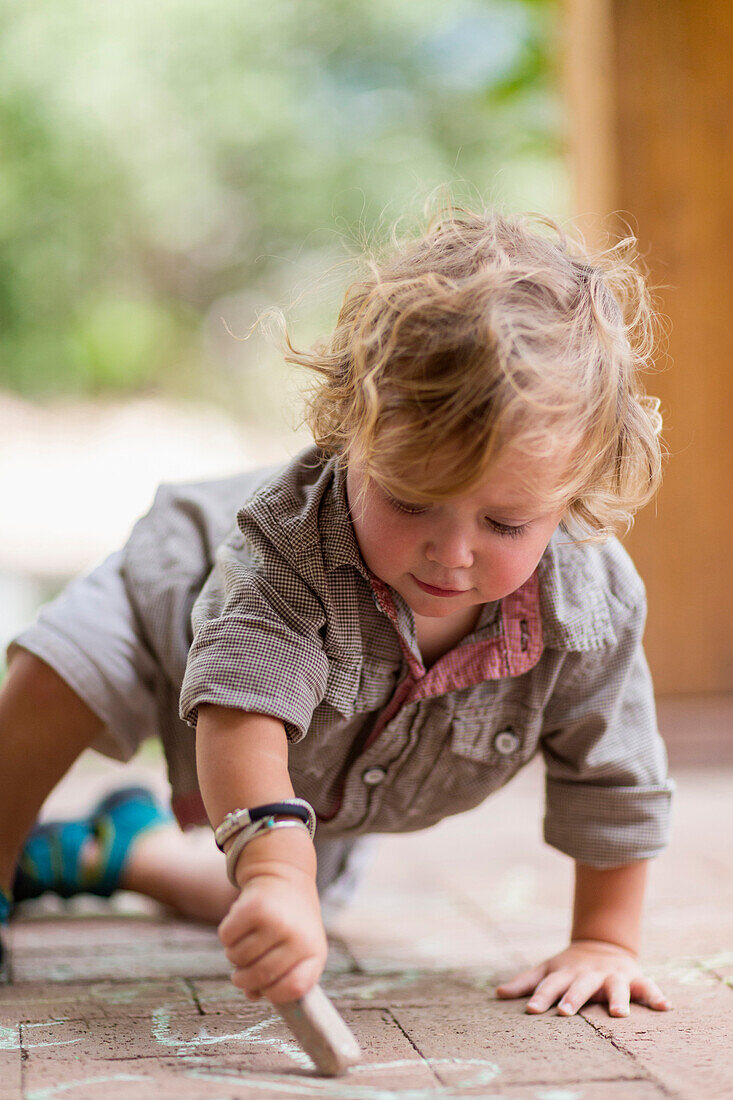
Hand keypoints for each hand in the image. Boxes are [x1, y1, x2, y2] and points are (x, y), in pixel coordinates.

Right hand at [218, 865, 326, 1004]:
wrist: (285, 877)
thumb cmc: (289, 922)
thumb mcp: (296, 950)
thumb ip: (279, 977)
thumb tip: (252, 995)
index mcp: (314, 952)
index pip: (294, 988)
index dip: (273, 994)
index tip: (264, 989)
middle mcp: (299, 937)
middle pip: (260, 976)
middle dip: (243, 979)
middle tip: (240, 972)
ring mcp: (277, 921)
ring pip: (238, 957)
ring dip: (234, 955)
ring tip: (245, 941)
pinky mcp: (255, 907)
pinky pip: (227, 937)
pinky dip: (227, 936)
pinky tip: (240, 925)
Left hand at [496, 939, 671, 1016]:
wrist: (603, 945)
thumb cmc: (569, 966)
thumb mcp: (548, 969)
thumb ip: (525, 982)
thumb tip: (497, 993)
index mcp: (566, 973)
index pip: (550, 986)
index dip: (540, 998)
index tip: (531, 1010)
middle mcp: (588, 975)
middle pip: (580, 986)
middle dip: (573, 998)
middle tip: (566, 1012)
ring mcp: (612, 976)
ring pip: (615, 986)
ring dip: (617, 998)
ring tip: (618, 1013)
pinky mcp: (634, 978)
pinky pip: (647, 987)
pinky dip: (656, 996)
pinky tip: (664, 1007)